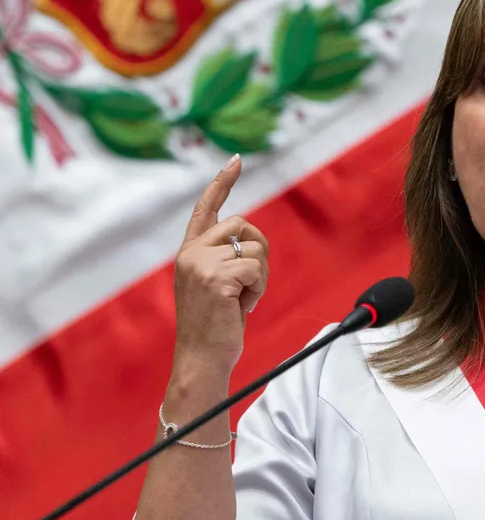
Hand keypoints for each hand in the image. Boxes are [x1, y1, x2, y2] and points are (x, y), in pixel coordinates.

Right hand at [172, 155, 268, 379]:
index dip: (222, 183)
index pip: (206, 208)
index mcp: (189, 252)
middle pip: (243, 225)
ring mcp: (201, 264)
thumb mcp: (216, 284)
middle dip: (258, 251)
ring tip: (243, 300)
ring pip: (255, 249)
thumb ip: (224, 259)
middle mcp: (191, 253)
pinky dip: (259, 289)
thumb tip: (249, 240)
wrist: (202, 358)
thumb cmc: (214, 326)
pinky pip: (257, 269)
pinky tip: (244, 306)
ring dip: (261, 276)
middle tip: (250, 283)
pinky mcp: (216, 278)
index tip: (236, 160)